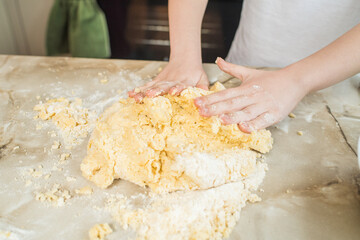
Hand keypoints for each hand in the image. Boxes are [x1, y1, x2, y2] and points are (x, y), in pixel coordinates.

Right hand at [128, 60, 208, 101]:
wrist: (185, 58)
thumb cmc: (194, 72)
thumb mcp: (202, 78)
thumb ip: (203, 87)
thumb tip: (205, 95)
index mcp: (184, 81)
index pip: (181, 85)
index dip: (177, 88)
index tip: (174, 92)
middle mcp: (171, 81)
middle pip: (163, 86)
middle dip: (157, 91)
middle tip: (151, 95)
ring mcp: (162, 81)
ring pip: (152, 86)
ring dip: (144, 92)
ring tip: (136, 97)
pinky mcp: (156, 81)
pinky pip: (146, 86)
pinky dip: (138, 90)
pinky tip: (130, 94)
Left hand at [194, 57, 308, 132]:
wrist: (295, 80)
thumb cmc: (270, 79)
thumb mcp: (249, 73)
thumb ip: (231, 68)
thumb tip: (218, 60)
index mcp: (244, 88)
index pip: (224, 94)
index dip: (210, 99)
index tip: (196, 103)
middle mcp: (252, 97)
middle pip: (232, 103)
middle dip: (216, 108)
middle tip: (201, 112)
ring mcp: (263, 105)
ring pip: (246, 112)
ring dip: (234, 117)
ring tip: (221, 120)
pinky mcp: (274, 114)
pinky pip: (263, 121)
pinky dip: (254, 125)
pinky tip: (244, 128)